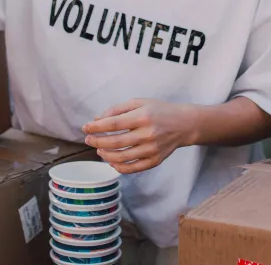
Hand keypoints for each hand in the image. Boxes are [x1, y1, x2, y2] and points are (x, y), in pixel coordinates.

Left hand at [81, 99, 199, 174]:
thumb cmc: (159, 110)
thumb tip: (97, 120)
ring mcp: (152, 149)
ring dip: (105, 154)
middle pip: (115, 142)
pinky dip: (119, 166)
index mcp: (143, 116)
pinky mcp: (155, 160)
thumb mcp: (139, 102)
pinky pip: (133, 168)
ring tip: (98, 149)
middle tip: (88, 140)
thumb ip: (117, 109)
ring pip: (122, 158)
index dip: (96, 127)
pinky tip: (111, 160)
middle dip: (97, 141)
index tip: (85, 128)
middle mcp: (148, 134)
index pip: (113, 124)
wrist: (185, 124)